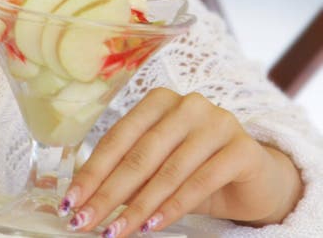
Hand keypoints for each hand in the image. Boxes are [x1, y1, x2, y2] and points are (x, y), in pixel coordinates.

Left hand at [60, 88, 301, 235]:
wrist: (255, 177)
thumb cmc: (197, 169)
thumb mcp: (160, 167)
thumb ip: (130, 173)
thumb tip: (85, 198)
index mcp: (160, 101)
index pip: (119, 137)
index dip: (92, 171)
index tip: (70, 200)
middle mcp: (188, 105)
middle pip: (140, 154)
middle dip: (108, 192)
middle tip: (83, 221)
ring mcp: (217, 122)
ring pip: (167, 170)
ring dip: (137, 206)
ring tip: (114, 232)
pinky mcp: (241, 148)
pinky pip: (200, 182)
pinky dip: (172, 207)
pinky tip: (152, 226)